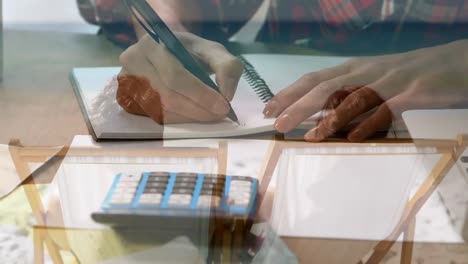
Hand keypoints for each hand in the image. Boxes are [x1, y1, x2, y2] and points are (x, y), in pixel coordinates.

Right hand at [117, 32, 243, 123]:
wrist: (169, 54)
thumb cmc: (191, 53)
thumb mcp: (213, 51)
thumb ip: (227, 67)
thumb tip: (226, 95)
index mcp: (152, 44)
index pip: (175, 75)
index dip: (201, 94)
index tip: (223, 106)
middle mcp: (132, 61)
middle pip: (167, 96)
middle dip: (198, 109)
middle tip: (219, 114)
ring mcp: (126, 82)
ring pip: (160, 110)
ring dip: (189, 117)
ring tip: (209, 115)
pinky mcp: (126, 99)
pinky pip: (153, 117)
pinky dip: (177, 120)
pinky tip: (191, 115)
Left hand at [264, 40, 467, 140]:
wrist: (456, 62)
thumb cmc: (410, 73)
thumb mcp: (373, 79)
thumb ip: (349, 92)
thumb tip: (320, 113)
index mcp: (355, 69)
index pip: (314, 79)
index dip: (289, 93)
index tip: (268, 108)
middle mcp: (367, 72)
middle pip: (325, 87)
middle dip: (298, 105)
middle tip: (277, 124)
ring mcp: (390, 81)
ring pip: (353, 98)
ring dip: (329, 118)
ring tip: (309, 136)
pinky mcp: (414, 92)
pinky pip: (387, 109)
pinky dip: (368, 124)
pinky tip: (352, 138)